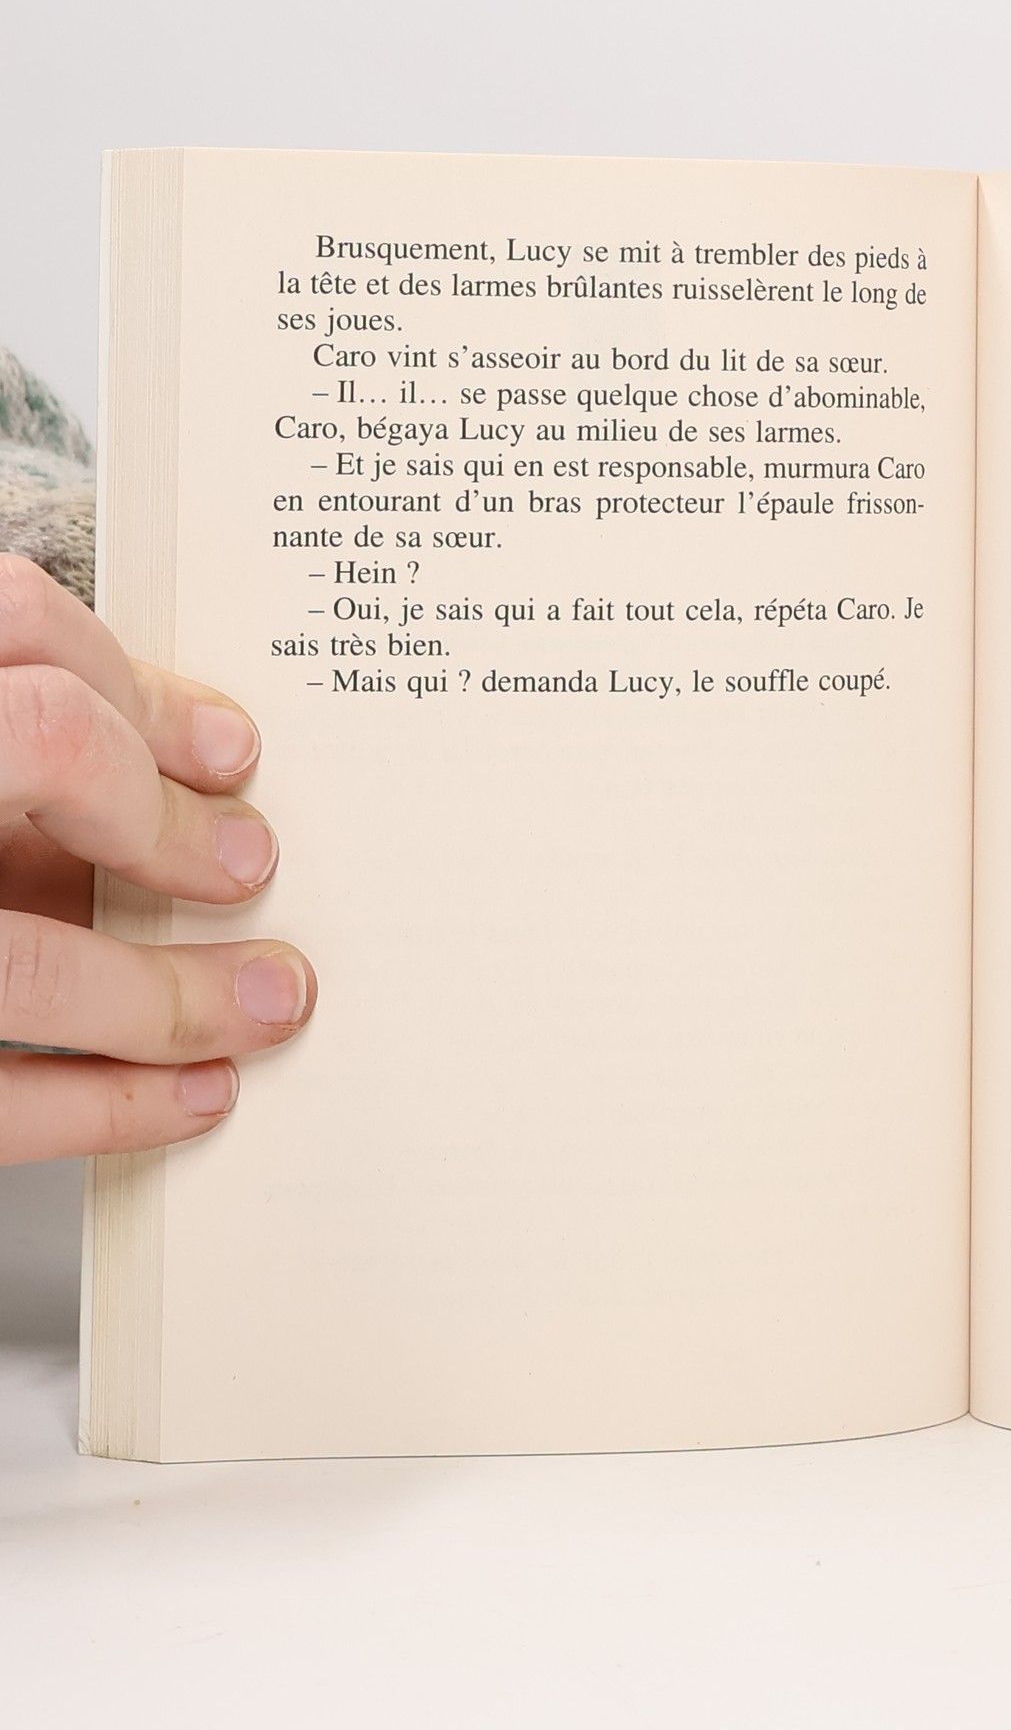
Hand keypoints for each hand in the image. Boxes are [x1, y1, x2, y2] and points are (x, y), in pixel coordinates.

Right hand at [0, 554, 314, 1164]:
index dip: (137, 690)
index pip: (10, 623)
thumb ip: (29, 752)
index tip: (231, 756)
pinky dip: (106, 1106)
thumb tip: (210, 766)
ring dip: (171, 996)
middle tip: (247, 867)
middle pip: (39, 740)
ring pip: (23, 958)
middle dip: (161, 819)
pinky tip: (191, 1095)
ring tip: (266, 1005)